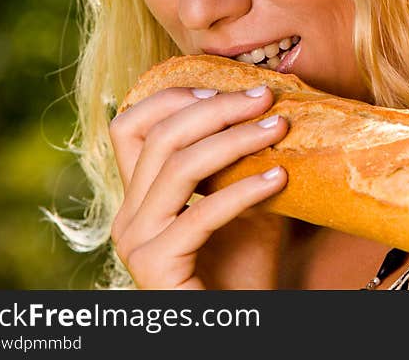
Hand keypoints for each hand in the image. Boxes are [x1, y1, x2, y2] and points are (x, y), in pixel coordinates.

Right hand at [108, 85, 288, 288]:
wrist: (242, 322)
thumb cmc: (247, 268)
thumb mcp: (247, 201)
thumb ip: (243, 160)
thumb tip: (272, 106)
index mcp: (141, 194)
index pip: (132, 124)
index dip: (177, 97)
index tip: (230, 87)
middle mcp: (128, 215)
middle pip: (160, 136)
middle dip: (218, 108)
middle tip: (267, 98)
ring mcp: (137, 242)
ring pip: (178, 166)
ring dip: (235, 139)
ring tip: (280, 128)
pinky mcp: (155, 267)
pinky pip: (200, 214)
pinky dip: (244, 190)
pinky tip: (281, 178)